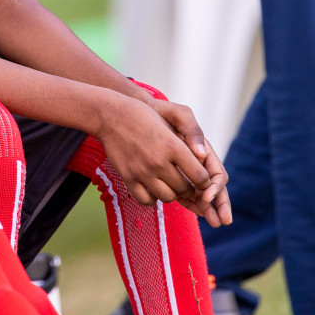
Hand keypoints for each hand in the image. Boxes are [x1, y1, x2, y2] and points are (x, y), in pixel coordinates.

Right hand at [93, 93, 215, 211]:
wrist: (110, 115)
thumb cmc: (144, 115)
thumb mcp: (170, 119)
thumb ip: (190, 137)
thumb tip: (203, 157)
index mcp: (173, 146)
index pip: (200, 176)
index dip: (204, 180)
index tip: (200, 177)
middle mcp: (158, 161)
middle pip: (185, 189)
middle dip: (189, 187)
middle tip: (185, 180)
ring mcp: (142, 171)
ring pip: (167, 197)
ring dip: (171, 192)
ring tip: (168, 183)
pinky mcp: (128, 178)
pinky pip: (146, 200)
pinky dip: (152, 197)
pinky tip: (152, 187)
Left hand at [148, 99, 231, 225]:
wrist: (140, 114)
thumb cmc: (160, 112)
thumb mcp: (177, 114)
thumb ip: (191, 130)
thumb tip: (201, 154)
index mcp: (203, 151)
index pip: (217, 174)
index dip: (215, 187)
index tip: (207, 196)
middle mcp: (197, 164)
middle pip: (214, 188)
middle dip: (220, 204)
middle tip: (222, 220)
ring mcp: (185, 172)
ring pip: (201, 194)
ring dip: (208, 208)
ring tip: (213, 222)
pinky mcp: (172, 177)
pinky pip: (185, 194)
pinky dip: (191, 203)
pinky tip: (196, 212)